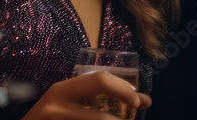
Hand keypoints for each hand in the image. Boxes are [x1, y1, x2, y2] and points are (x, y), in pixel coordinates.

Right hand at [22, 71, 150, 118]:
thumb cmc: (51, 118)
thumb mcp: (69, 104)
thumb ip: (100, 99)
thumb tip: (145, 100)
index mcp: (63, 89)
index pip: (100, 80)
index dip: (124, 90)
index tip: (138, 101)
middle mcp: (57, 105)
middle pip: (100, 110)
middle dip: (121, 110)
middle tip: (133, 113)